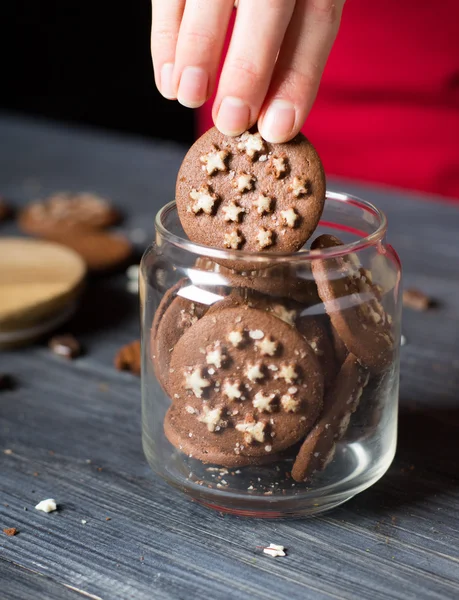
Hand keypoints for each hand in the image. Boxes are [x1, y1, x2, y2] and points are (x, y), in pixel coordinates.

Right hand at [151, 0, 343, 142]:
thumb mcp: (295, 10)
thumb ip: (289, 52)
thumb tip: (272, 122)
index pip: (317, 18)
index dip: (297, 78)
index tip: (277, 129)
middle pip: (268, 3)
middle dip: (249, 69)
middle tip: (231, 121)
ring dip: (198, 50)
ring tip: (191, 97)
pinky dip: (166, 40)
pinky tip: (170, 83)